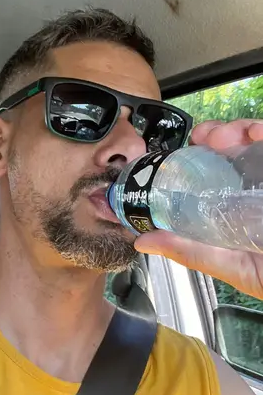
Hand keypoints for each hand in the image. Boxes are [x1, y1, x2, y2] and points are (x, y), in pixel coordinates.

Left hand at [135, 119, 262, 299]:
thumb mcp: (231, 265)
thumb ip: (190, 251)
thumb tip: (143, 241)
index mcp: (234, 206)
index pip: (212, 171)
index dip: (195, 156)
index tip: (181, 152)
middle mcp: (254, 187)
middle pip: (231, 149)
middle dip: (214, 136)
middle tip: (205, 137)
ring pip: (252, 139)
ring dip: (236, 129)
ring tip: (229, 135)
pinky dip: (261, 130)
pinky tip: (255, 133)